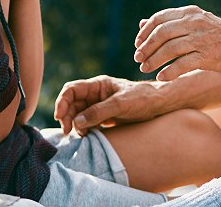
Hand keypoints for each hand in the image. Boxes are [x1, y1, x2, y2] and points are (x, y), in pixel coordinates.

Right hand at [53, 75, 172, 134]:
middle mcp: (96, 94)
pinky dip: (84, 129)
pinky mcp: (106, 117)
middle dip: (67, 116)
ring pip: (79, 114)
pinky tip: (86, 137)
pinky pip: (88, 122)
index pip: (72, 90)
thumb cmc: (142, 99)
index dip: (62, 102)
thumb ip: (99, 112)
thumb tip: (77, 122)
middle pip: (72, 104)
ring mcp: (100, 106)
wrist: (160, 105)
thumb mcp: (120, 104)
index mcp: (98, 85)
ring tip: (79, 136)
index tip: (60, 117)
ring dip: (75, 124)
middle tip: (68, 132)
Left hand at [133, 5, 220, 80]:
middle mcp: (194, 23)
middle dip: (146, 47)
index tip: (138, 44)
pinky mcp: (207, 56)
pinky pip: (182, 64)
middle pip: (161, 33)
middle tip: (138, 59)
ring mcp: (201, 39)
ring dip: (153, 61)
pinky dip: (168, 72)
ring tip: (145, 69)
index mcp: (189, 13)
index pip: (159, 19)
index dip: (145, 32)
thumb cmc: (216, 35)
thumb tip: (142, 23)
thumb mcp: (194, 22)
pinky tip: (161, 77)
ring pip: (169, 49)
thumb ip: (169, 23)